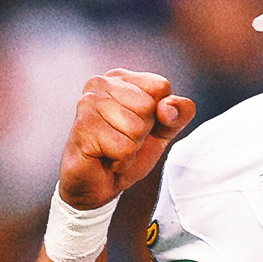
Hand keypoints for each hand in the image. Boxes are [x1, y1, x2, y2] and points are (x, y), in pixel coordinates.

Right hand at [58, 70, 195, 209]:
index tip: (140, 124)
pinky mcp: (82, 128)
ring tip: (113, 148)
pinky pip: (124, 148)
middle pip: (148, 106)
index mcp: (120, 77)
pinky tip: (106, 157)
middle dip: (143, 132)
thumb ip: (180, 112)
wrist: (99, 183)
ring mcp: (87, 104)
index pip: (161, 86)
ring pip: (136, 128)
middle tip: (123, 139)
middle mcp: (100, 83)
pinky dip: (121, 161)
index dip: (160, 113)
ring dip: (131, 148)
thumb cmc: (129, 151)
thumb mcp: (165, 129)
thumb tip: (167, 107)